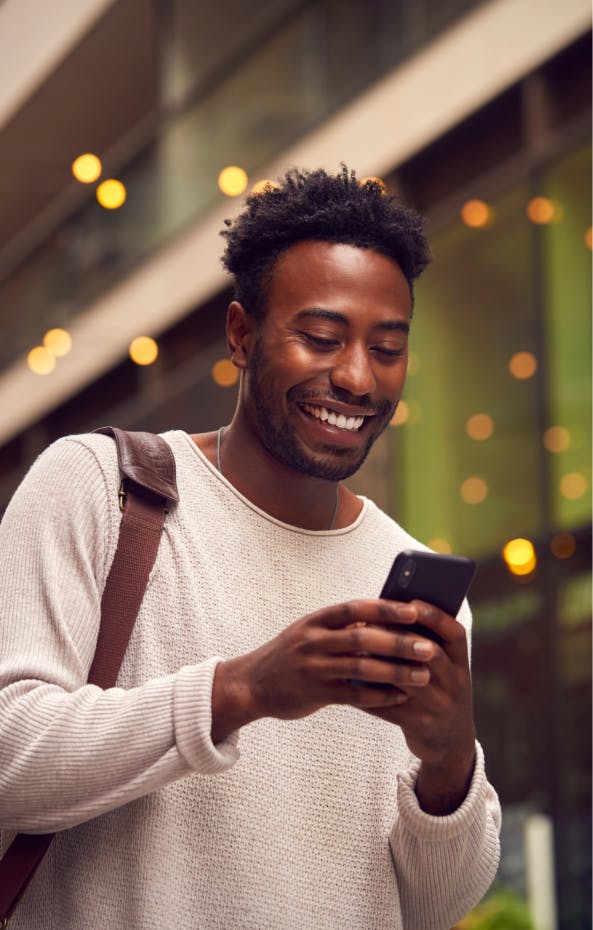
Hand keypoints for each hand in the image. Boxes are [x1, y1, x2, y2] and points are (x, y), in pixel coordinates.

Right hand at [211, 599, 442, 741]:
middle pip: (363, 638)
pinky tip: (400, 698)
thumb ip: (342, 627)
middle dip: (399, 642)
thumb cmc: (290, 655)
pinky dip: (379, 696)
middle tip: (428, 648)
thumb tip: (384, 619)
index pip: (355, 607)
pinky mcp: (313, 693)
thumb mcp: (309, 632)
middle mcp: (313, 640)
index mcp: (316, 620)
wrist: (250, 684)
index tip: (415, 609)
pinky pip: (353, 695)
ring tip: (423, 675)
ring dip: (396, 672)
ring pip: (361, 668)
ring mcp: (312, 667)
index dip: (386, 608)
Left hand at [366, 599, 476, 813]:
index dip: (435, 616)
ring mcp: (439, 706)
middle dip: (401, 636)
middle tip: (372, 623)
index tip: (412, 602)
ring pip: (408, 679)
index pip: (455, 634)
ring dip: (380, 663)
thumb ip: (426, 646)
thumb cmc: (438, 693)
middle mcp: (455, 683)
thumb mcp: (445, 671)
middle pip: (430, 653)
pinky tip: (351, 683)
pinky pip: (391, 706)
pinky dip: (369, 693)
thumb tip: (388, 612)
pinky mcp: (420, 724)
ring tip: (356, 650)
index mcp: (461, 664)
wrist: (450, 743)